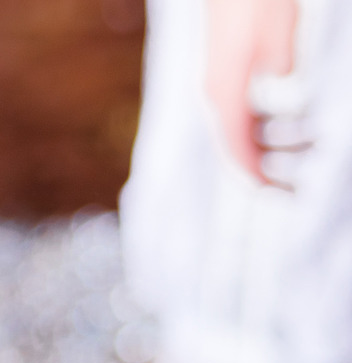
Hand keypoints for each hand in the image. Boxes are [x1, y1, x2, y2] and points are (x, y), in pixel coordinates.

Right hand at [205, 0, 297, 181]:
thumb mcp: (276, 21)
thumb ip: (280, 56)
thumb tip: (285, 80)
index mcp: (225, 87)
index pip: (234, 144)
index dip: (253, 172)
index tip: (271, 193)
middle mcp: (217, 90)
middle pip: (234, 142)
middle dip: (260, 166)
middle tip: (286, 186)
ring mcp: (220, 79)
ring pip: (238, 127)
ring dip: (264, 145)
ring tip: (294, 153)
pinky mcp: (228, 68)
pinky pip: (242, 110)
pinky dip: (261, 126)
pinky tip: (280, 122)